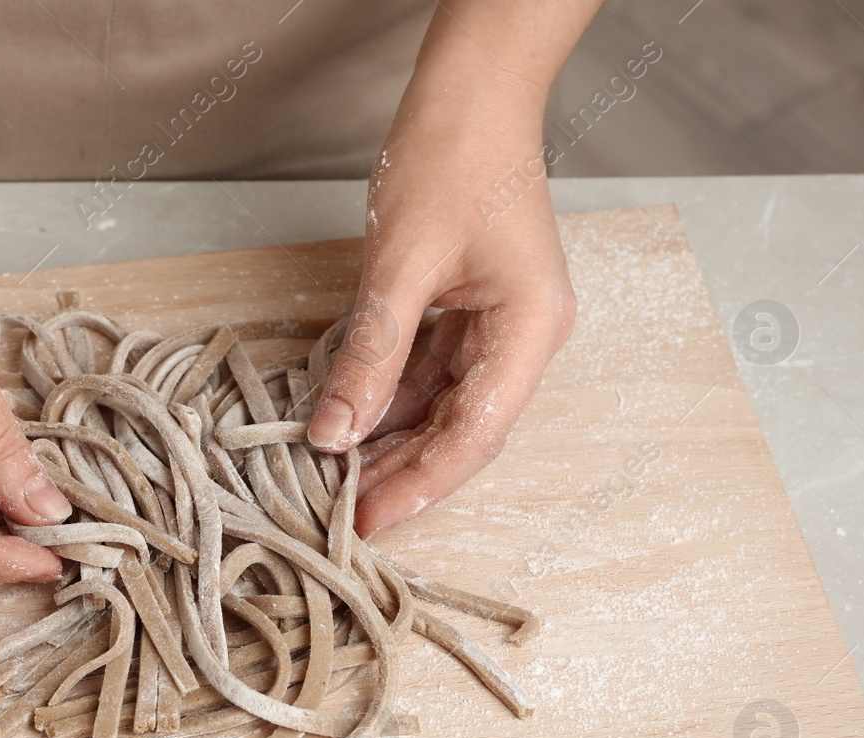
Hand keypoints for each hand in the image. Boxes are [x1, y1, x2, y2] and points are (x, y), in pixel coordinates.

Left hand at [306, 75, 576, 536]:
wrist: (472, 90)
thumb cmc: (451, 156)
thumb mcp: (398, 264)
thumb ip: (369, 355)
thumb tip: (332, 434)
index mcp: (531, 330)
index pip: (475, 436)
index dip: (420, 485)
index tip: (369, 521)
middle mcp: (525, 337)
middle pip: (463, 430)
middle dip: (403, 472)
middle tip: (343, 513)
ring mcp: (502, 324)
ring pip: (446, 406)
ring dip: (394, 440)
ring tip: (340, 476)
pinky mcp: (474, 309)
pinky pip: (433, 372)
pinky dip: (393, 398)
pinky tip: (354, 420)